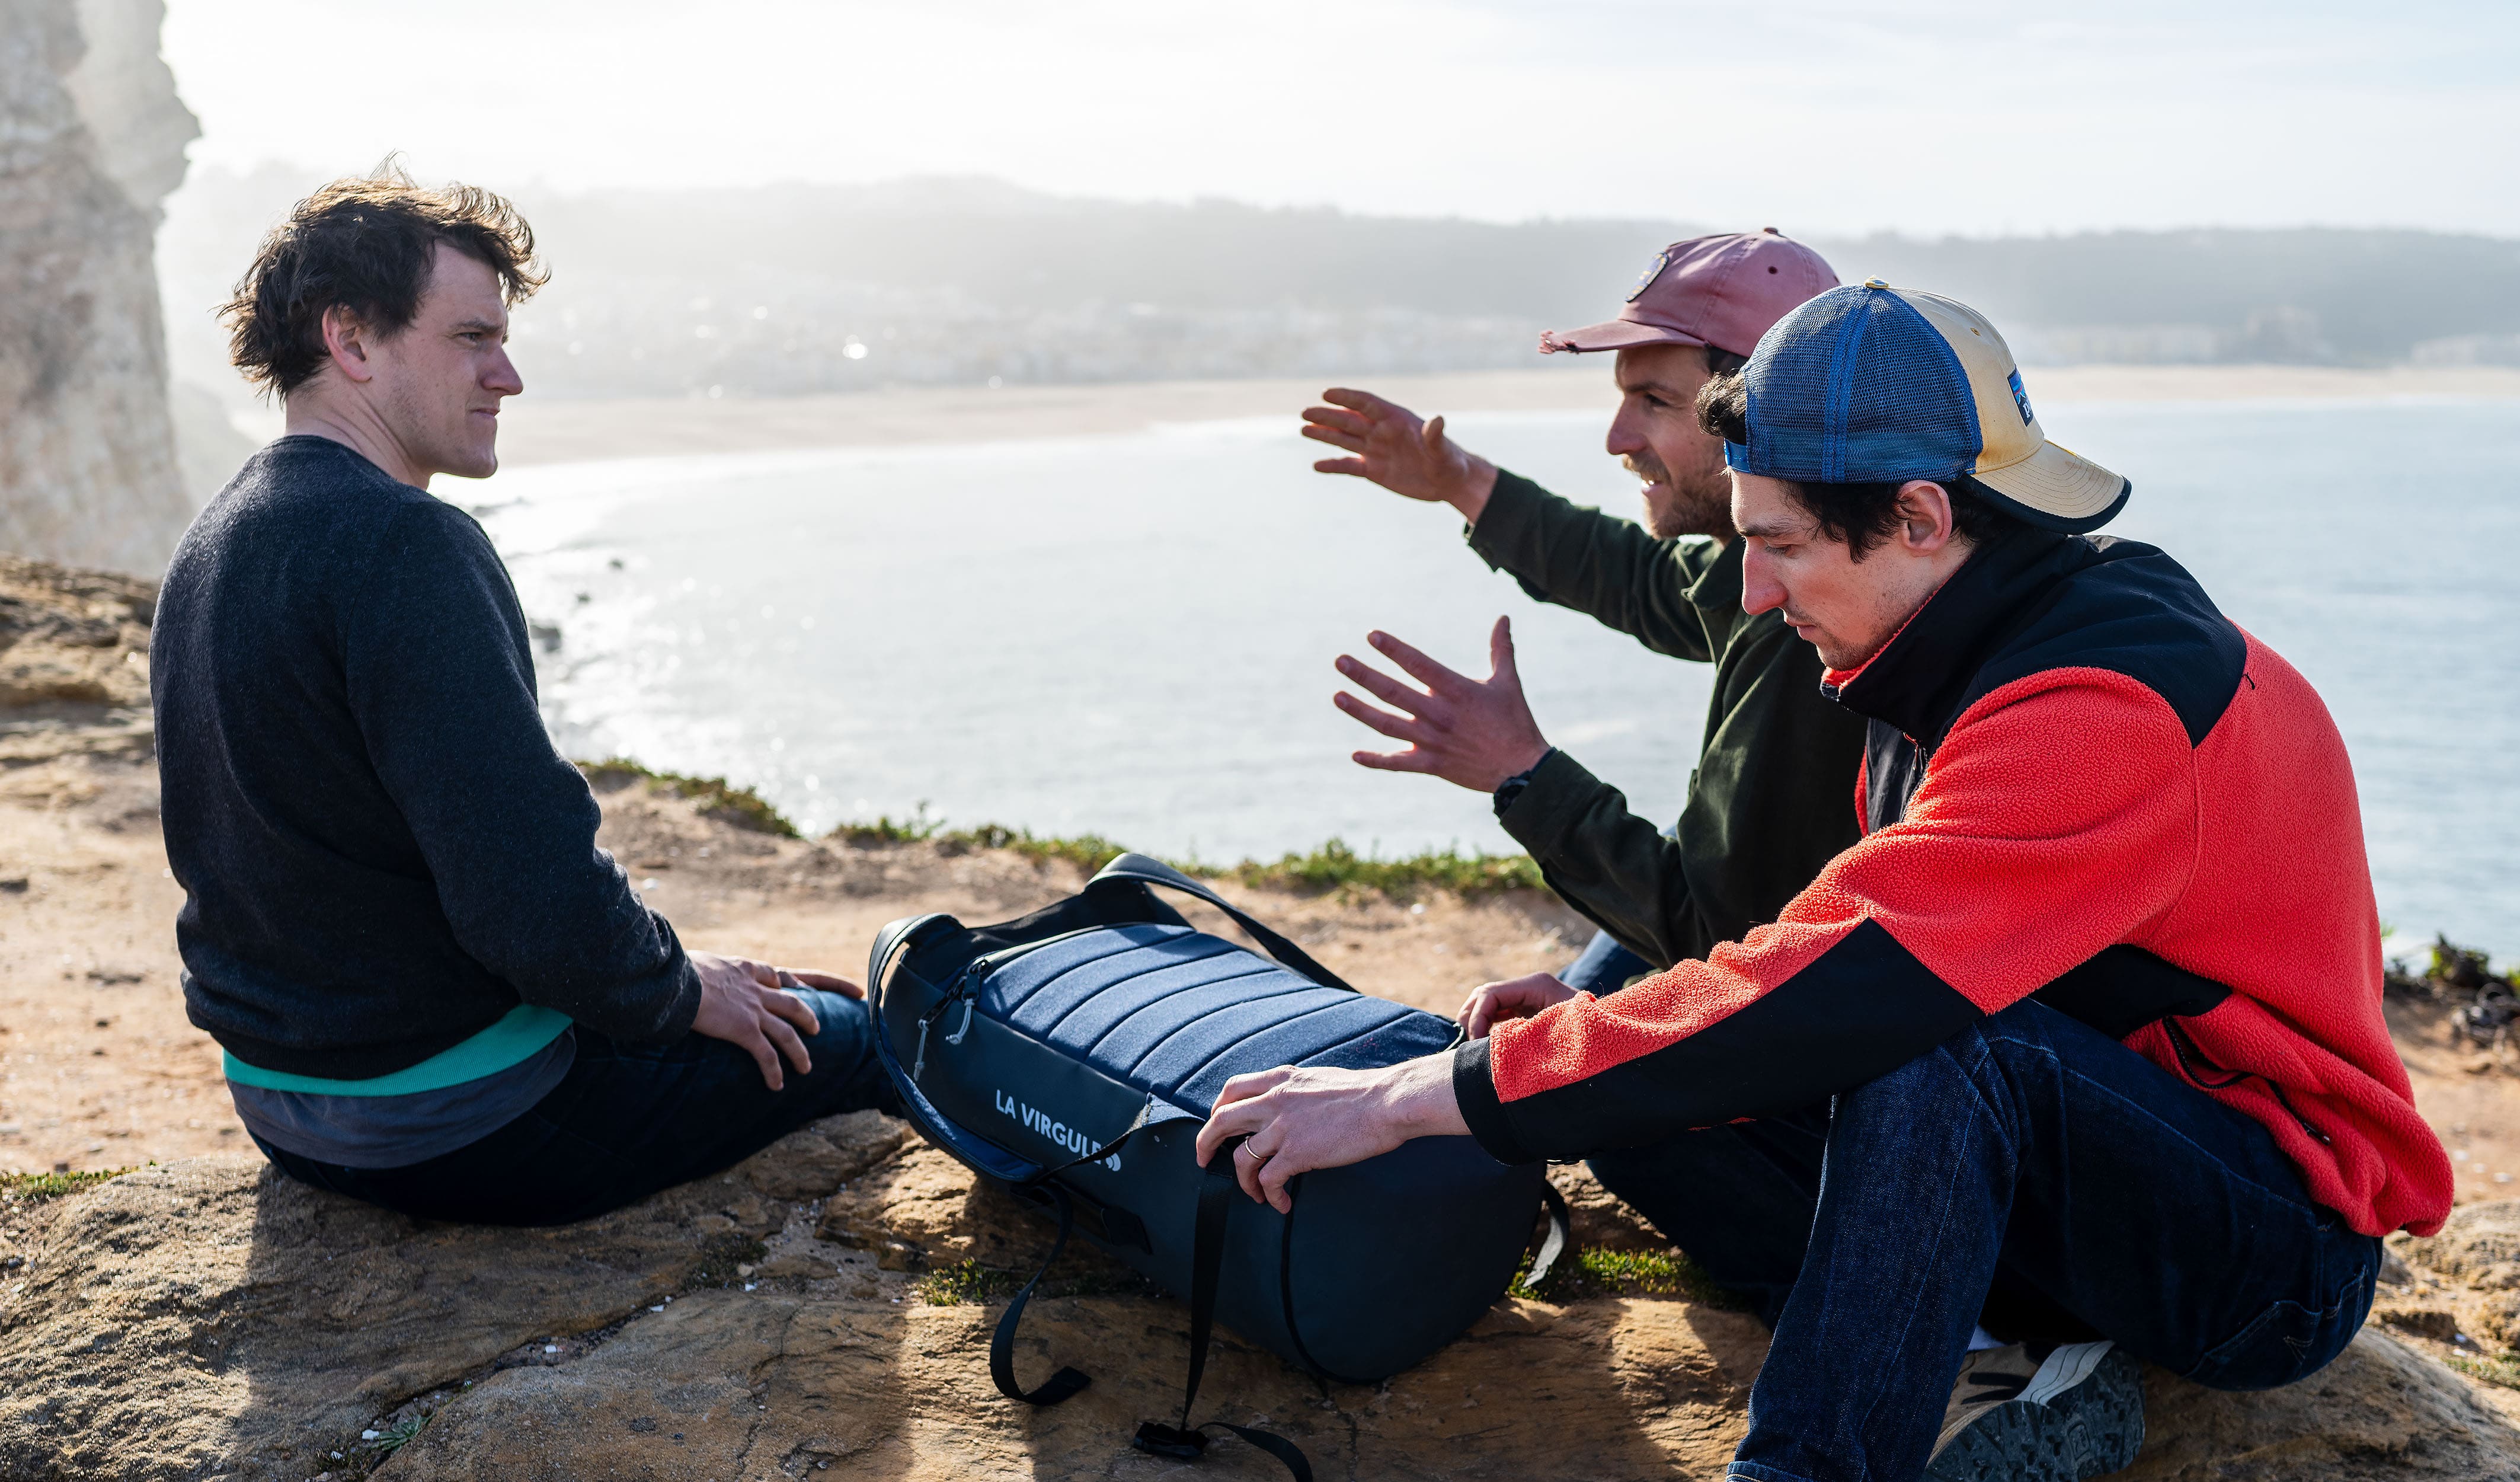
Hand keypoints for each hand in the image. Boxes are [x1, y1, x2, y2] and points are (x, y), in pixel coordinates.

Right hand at [689, 950, 857, 1089]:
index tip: (789, 990)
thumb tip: (685, 972)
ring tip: (806, 1067)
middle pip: (792, 1004)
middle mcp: (755, 990)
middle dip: (807, 1016)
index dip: (782, 984)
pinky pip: (767, 1056)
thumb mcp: (696, 962)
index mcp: (743, 969)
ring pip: (787, 1034)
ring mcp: (753, 1011)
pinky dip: (774, 1071)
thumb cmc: (676, 970)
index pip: (771, 974)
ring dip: (799, 1052)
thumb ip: (701, 970)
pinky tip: (777, 1085)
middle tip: (816, 1028)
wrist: (677, 981)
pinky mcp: (745, 1030)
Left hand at [1194, 1055, 1468, 1211]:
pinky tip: (1281, 1204)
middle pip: (1221, 1121)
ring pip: (1241, 1158)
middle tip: (1204, 1160)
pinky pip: (1269, 1181)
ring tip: (1256, 1194)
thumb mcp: (1318, 1080)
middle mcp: (1274, 1101)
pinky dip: (1271, 1196)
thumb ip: (1296, 1092)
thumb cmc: (1363, 1093)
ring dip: (1244, 1181)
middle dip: (1206, 1143)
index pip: (1232, 1089)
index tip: (1216, 1124)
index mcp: (1280, 1080)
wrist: (1387, 1102)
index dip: (1217, 1109)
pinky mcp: (1296, 1153)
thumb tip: (1289, 1109)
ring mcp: (1283, 1128)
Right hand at [1301, 388, 1499, 522]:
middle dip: (1328, 416)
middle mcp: (1381, 431)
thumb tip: (1438, 420)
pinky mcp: (1373, 470)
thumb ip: (1435, 436)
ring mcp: (1375, 450)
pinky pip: (1349, 466)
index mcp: (1395, 420)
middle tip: (1306, 412)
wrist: (1449, 482)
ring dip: (1324, 434)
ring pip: (1345, 439)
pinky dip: (1333, 465)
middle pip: (1350, 420)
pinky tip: (1317, 466)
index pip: (1367, 404)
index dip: (1348, 398)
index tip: (1327, 393)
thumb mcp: (1443, 449)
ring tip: (1303, 430)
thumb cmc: (1449, 460)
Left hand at [1335, 617, 1549, 792]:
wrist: (1522, 770)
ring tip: (1337, 696)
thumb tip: (1504, 617)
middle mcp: (1439, 714)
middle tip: (1340, 661)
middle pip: (1393, 692)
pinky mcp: (1431, 764)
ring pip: (1388, 724)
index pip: (1418, 664)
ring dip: (1360, 710)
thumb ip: (1501, 648)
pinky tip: (1354, 755)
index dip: (1394, 649)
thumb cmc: (1516, 722)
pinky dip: (1376, 760)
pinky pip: (1398, 763)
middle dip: (1364, 676)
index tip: (1371, 636)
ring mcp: (1432, 741)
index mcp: (1457, 691)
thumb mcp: (1508, 682)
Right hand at [1457, 972, 1579, 1038]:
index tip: (1477, 1044)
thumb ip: (1526, 1033)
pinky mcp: (1526, 1009)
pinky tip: (1485, 1046)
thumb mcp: (1560, 1030)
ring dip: (1475, 1023)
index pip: (1489, 993)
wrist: (1613, 1036)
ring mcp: (1526, 996)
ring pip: (1486, 1004)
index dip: (1477, 1018)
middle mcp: (1528, 986)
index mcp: (1536, 984)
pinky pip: (1497, 1013)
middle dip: (1471, 1019)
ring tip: (1475, 1049)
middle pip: (1482, 995)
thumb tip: (1488, 1043)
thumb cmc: (1591, 1033)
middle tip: (1470, 1047)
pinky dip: (1486, 1027)